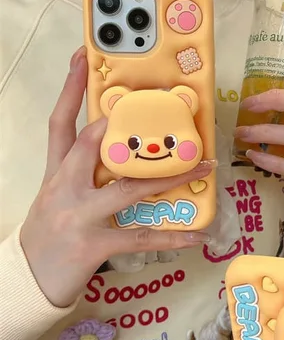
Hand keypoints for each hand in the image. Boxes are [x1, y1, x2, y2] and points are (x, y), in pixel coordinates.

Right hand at [20, 47, 213, 307]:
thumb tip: (119, 152)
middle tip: (155, 112)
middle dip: (120, 126)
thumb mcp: (55, 197)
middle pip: (89, 144)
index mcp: (55, 173)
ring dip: (169, 177)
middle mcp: (64, 188)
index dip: (70, 89)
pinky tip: (197, 236)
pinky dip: (172, 237)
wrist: (25, 281)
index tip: (81, 58)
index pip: (60, 123)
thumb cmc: (46, 237)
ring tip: (202, 168)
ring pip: (127, 188)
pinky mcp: (93, 244)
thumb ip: (80, 173)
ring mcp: (78, 215)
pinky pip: (140, 237)